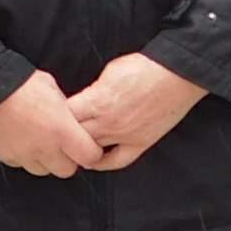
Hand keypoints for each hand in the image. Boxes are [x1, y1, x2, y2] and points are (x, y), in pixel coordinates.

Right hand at [0, 69, 107, 178]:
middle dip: (69, 160)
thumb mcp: (52, 89)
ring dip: (46, 161)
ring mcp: (23, 155)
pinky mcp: (5, 156)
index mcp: (62, 130)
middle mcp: (44, 148)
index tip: (88, 146)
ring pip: (43, 170)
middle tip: (65, 146)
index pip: (90, 156)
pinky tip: (23, 141)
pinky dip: (26, 157)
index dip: (91, 152)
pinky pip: (22, 164)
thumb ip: (65, 109)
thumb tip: (71, 117)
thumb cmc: (20, 82)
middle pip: (67, 170)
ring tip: (42, 142)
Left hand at [65, 52, 206, 171]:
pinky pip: (117, 161)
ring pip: (90, 151)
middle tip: (57, 133)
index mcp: (97, 102)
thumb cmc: (145, 67)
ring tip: (70, 146)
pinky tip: (93, 161)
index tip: (53, 115)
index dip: (55, 117)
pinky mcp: (141, 142)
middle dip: (63, 135)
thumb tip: (83, 99)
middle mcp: (107, 122)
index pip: (63, 117)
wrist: (178, 74)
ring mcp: (124, 135)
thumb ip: (92, 90)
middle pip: (73, 137)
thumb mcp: (109, 70)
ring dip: (79, 149)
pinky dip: (102, 163)